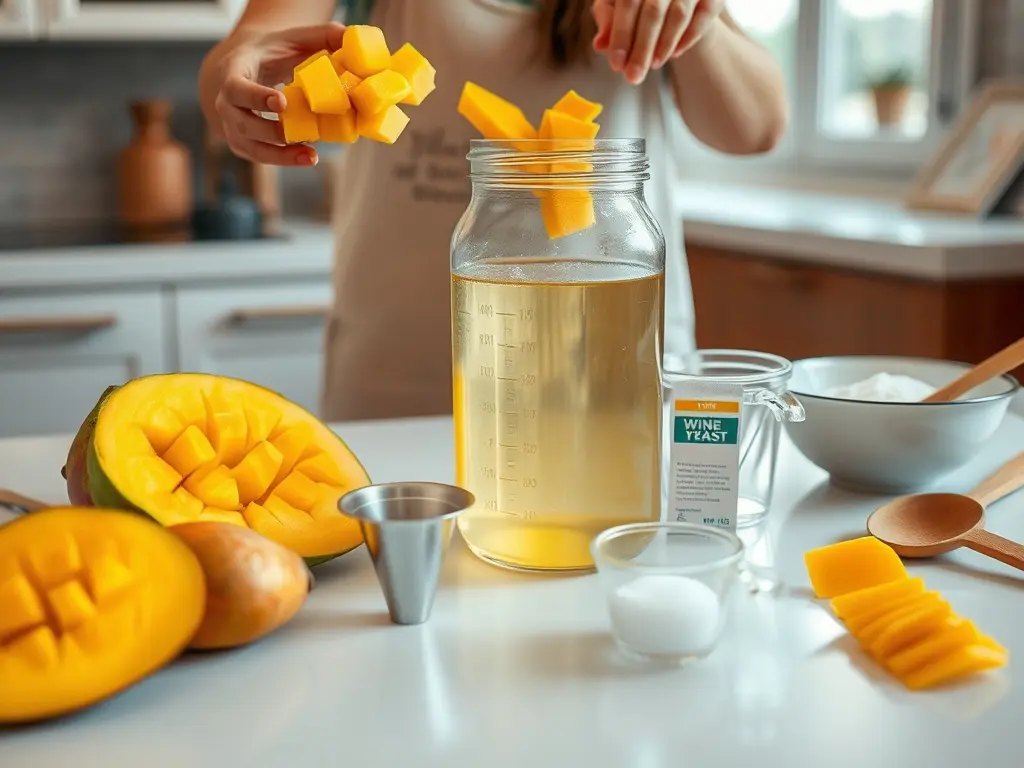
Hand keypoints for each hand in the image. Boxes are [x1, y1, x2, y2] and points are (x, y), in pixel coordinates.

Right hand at [209, 23, 344, 165]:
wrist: (243, 71)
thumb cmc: (270, 54)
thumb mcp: (289, 39)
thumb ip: (319, 36)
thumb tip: (349, 36)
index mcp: (233, 72)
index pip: (236, 88)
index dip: (257, 97)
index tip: (282, 102)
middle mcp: (226, 103)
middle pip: (242, 123)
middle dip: (271, 132)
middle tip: (303, 136)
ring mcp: (232, 127)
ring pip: (250, 147)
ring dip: (281, 155)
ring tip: (311, 156)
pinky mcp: (244, 144)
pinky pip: (260, 156)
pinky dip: (283, 159)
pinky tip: (306, 156)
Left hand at [592, 0, 724, 83]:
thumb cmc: (639, 1)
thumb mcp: (618, 7)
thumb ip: (608, 21)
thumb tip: (600, 45)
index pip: (627, 3)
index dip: (621, 35)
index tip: (616, 65)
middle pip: (653, 11)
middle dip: (642, 49)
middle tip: (633, 77)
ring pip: (679, 14)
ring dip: (664, 45)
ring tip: (654, 65)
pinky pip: (704, 15)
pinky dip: (689, 37)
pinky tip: (675, 54)